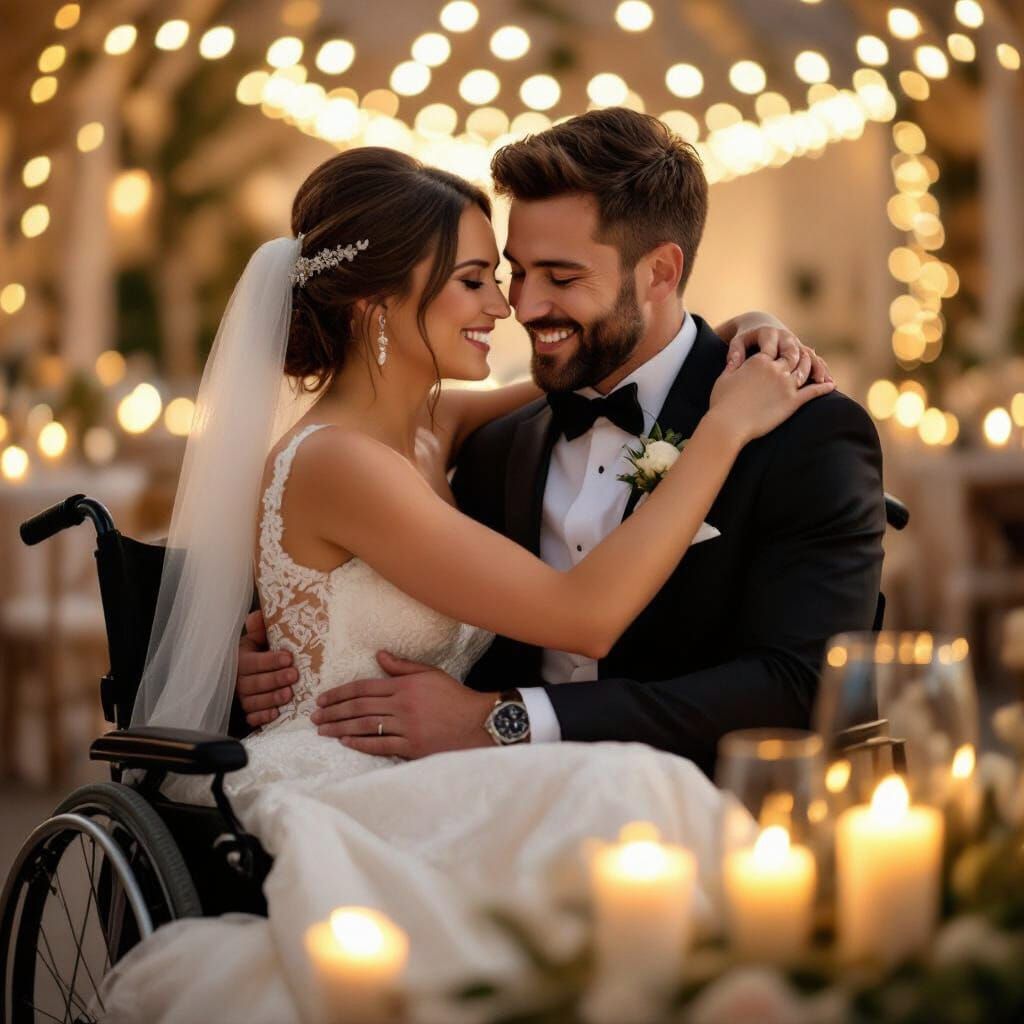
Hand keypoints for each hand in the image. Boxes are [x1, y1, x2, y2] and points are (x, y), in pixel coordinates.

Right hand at [236, 610, 297, 727]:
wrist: (251, 673)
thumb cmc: (259, 653)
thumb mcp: (257, 639)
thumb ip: (258, 628)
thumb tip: (258, 615)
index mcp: (241, 660)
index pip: (253, 662)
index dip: (270, 660)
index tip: (288, 657)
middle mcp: (239, 680)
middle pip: (254, 683)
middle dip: (275, 679)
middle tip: (294, 675)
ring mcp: (242, 698)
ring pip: (254, 701)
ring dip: (271, 699)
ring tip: (289, 694)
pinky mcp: (248, 712)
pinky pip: (252, 717)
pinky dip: (262, 717)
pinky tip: (275, 714)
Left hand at [310, 652, 495, 757]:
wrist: (478, 722)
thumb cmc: (454, 697)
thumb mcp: (430, 673)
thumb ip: (402, 666)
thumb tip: (379, 654)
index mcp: (404, 686)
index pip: (363, 688)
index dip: (340, 693)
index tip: (322, 699)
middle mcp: (401, 706)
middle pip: (359, 708)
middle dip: (333, 712)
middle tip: (314, 717)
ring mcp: (406, 727)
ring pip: (364, 727)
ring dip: (340, 728)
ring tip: (322, 731)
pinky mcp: (412, 747)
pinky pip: (380, 745)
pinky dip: (360, 744)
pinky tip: (345, 742)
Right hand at [709, 352, 834, 444]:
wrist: (728, 423)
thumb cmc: (722, 402)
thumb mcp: (725, 378)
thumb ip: (733, 366)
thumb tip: (734, 360)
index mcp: (759, 360)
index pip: (774, 348)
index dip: (779, 349)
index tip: (782, 350)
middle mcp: (776, 369)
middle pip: (794, 357)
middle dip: (799, 355)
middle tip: (805, 356)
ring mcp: (786, 385)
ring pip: (805, 371)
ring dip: (812, 368)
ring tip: (817, 370)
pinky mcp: (792, 401)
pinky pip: (812, 391)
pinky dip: (823, 387)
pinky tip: (830, 385)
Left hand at [723, 319, 831, 385]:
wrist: (760, 324)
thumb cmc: (746, 338)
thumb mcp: (738, 342)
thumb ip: (735, 353)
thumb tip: (733, 366)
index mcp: (768, 333)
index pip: (772, 347)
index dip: (773, 360)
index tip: (772, 375)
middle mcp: (786, 337)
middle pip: (795, 351)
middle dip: (800, 364)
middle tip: (802, 381)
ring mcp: (796, 345)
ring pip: (808, 356)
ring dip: (816, 368)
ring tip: (823, 383)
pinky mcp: (802, 352)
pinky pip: (814, 361)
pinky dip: (821, 370)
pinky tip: (829, 384)